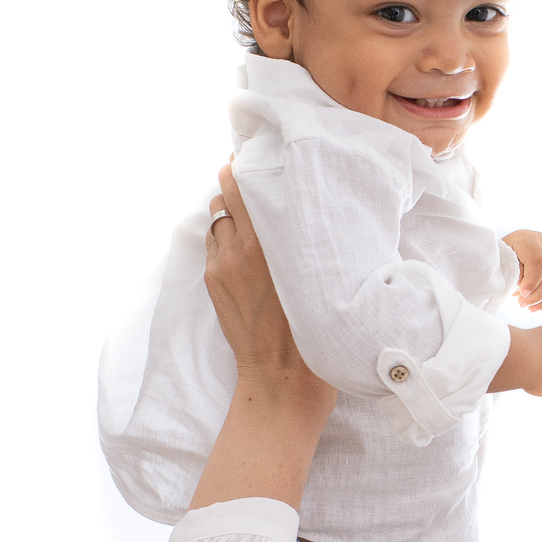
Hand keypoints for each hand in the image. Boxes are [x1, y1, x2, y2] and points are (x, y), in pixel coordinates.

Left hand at [192, 166, 337, 512]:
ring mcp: (223, 267)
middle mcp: (241, 250)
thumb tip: (325, 215)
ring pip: (217, 218)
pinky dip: (225, 237)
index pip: (245, 186)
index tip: (265, 157)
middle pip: (227, 193)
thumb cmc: (317, 335)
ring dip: (231, 211)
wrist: (281, 384)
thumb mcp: (327, 280)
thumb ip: (318, 244)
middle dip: (240, 183)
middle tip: (259, 177)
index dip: (251, 166)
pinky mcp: (214, 284)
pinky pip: (214, 244)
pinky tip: (246, 247)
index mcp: (272, 246)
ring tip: (254, 214)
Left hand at [501, 230, 541, 310]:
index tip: (522, 294)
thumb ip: (514, 272)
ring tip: (533, 309)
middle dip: (539, 295)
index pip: (538, 260)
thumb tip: (527, 289)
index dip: (532, 280)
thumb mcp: (501, 263)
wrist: (507, 253)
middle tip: (523, 305)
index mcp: (528, 239)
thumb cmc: (502, 260)